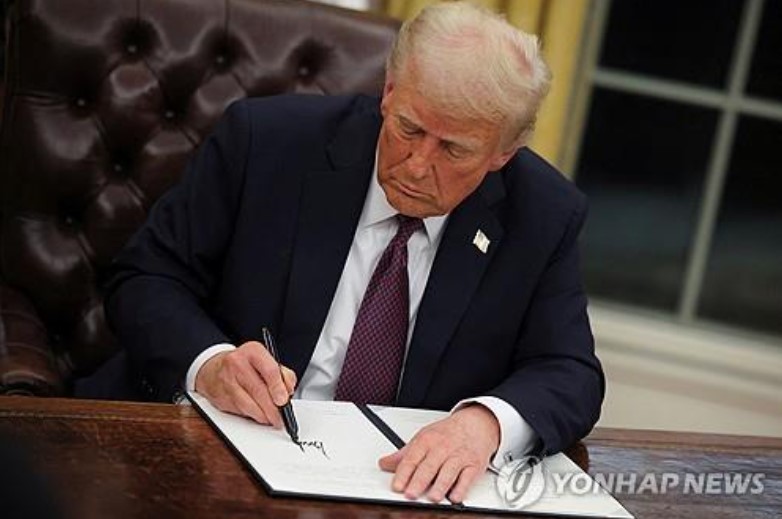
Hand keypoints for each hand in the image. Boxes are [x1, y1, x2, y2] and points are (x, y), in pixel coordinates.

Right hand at [194, 341, 296, 427]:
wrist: (213, 369)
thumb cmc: (245, 365)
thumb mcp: (265, 360)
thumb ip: (282, 374)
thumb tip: (288, 391)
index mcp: (253, 351)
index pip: (270, 370)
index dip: (278, 388)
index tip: (284, 401)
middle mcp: (238, 363)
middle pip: (259, 391)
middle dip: (273, 409)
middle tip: (281, 417)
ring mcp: (227, 381)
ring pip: (249, 405)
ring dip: (263, 416)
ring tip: (272, 419)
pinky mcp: (221, 397)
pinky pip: (240, 411)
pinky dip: (252, 416)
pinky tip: (259, 415)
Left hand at [378, 404, 499, 502]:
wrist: (476, 424)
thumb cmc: (447, 433)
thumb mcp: (423, 438)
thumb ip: (404, 454)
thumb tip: (384, 464)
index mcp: (427, 441)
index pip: (412, 458)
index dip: (403, 473)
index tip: (396, 486)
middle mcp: (442, 448)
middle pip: (429, 466)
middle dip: (419, 481)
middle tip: (410, 494)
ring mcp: (459, 456)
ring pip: (448, 472)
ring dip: (440, 485)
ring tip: (432, 497)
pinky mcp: (473, 465)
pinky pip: (467, 478)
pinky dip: (461, 488)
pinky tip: (454, 496)